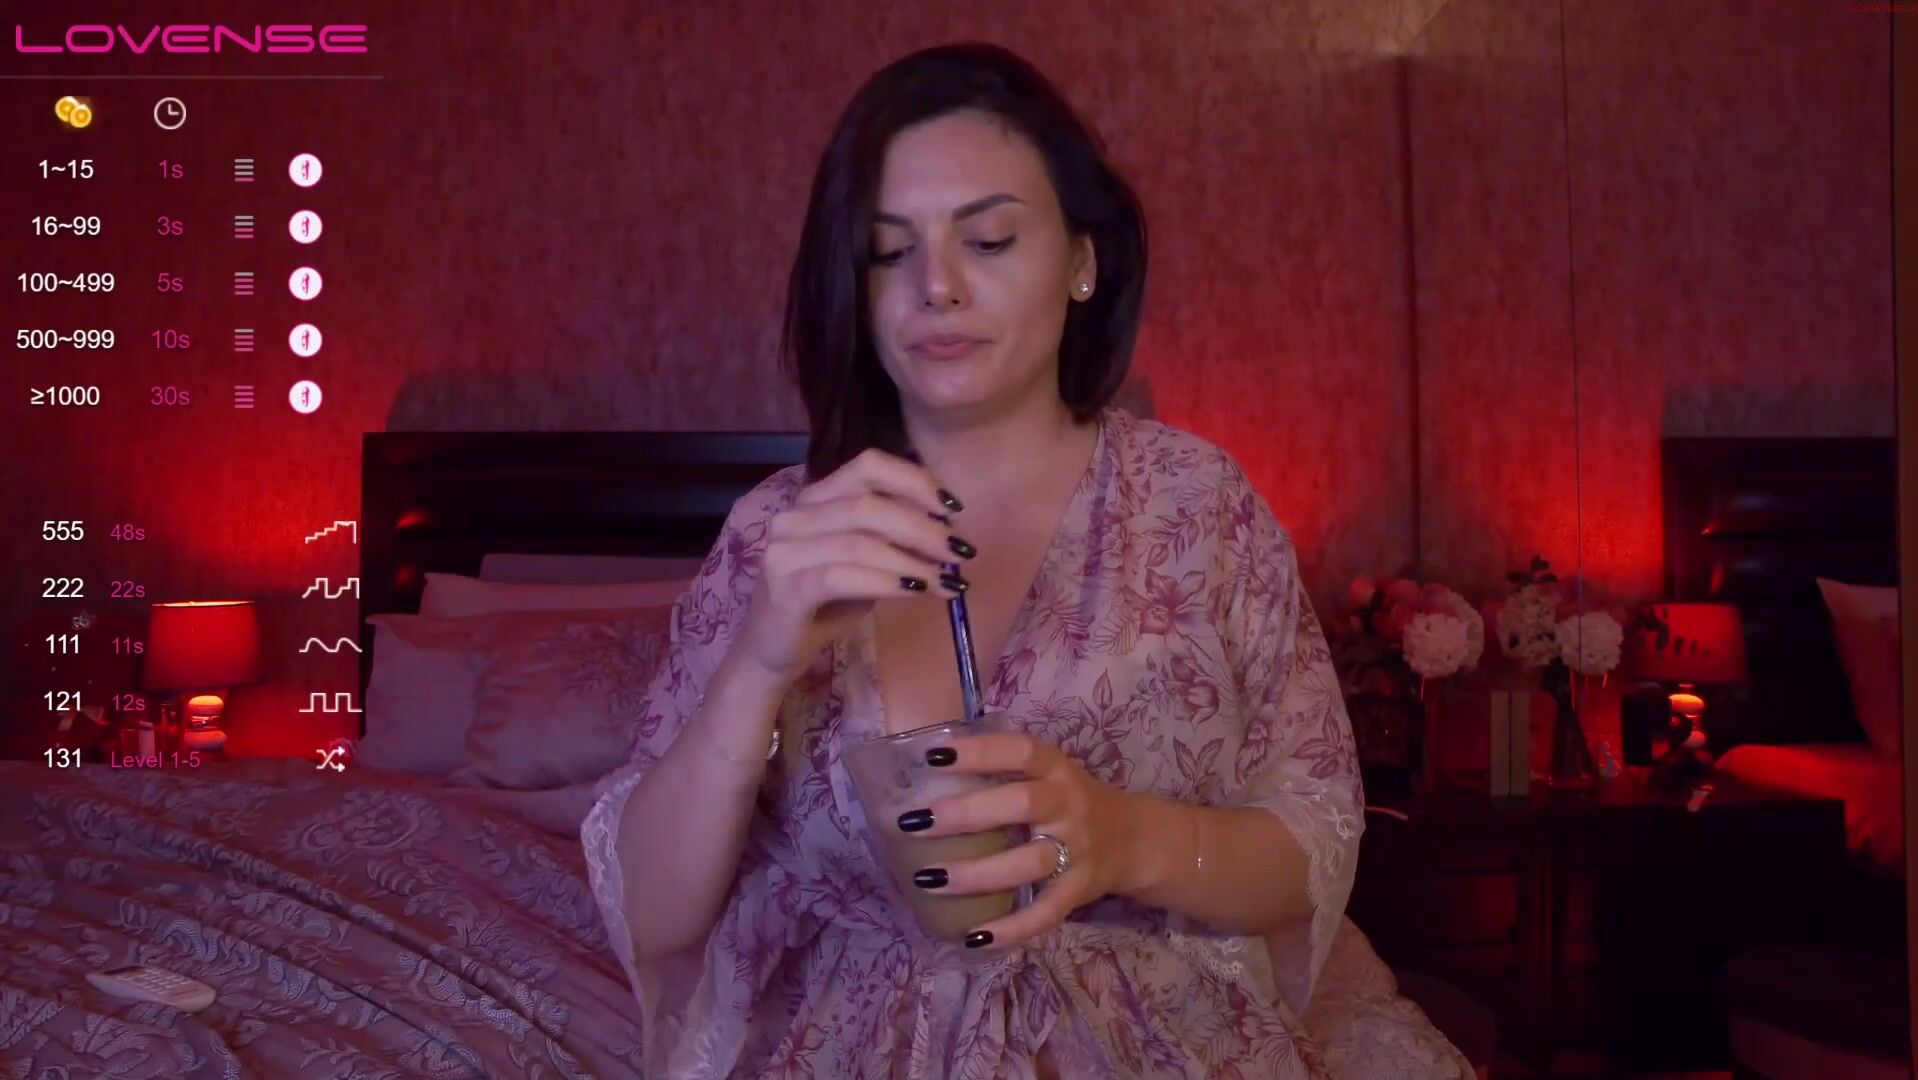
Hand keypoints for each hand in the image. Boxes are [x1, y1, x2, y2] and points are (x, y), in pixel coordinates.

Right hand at [734, 448, 972, 685]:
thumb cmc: (823, 606)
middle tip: (959, 551)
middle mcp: (795, 515)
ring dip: (912, 560)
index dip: (915, 480)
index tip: (953, 508)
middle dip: (923, 527)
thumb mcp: (865, 565)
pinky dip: (886, 581)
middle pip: (869, 504)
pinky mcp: (785, 587)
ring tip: (946, 580)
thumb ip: (894, 541)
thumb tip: (948, 534)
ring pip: (859, 541)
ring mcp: (785, 549)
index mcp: (816, 498)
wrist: (774, 652)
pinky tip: (915, 591)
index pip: (868, 466)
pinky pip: (842, 575)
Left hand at [898, 731, 1140, 951]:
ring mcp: (1077, 850)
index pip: (1021, 751)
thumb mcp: (1049, 775)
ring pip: (1030, 862)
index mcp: (1057, 770)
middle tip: (916, 822)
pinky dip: (1011, 929)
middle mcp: (1070, 805)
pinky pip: (1045, 914)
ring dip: (978, 873)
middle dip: (968, 813)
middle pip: (1024, 804)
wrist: (1134, 839)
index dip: (980, 752)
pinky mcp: (1079, 891)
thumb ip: (1003, 773)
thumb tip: (924, 773)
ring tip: (929, 879)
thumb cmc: (1069, 802)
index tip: (932, 756)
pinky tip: (972, 937)